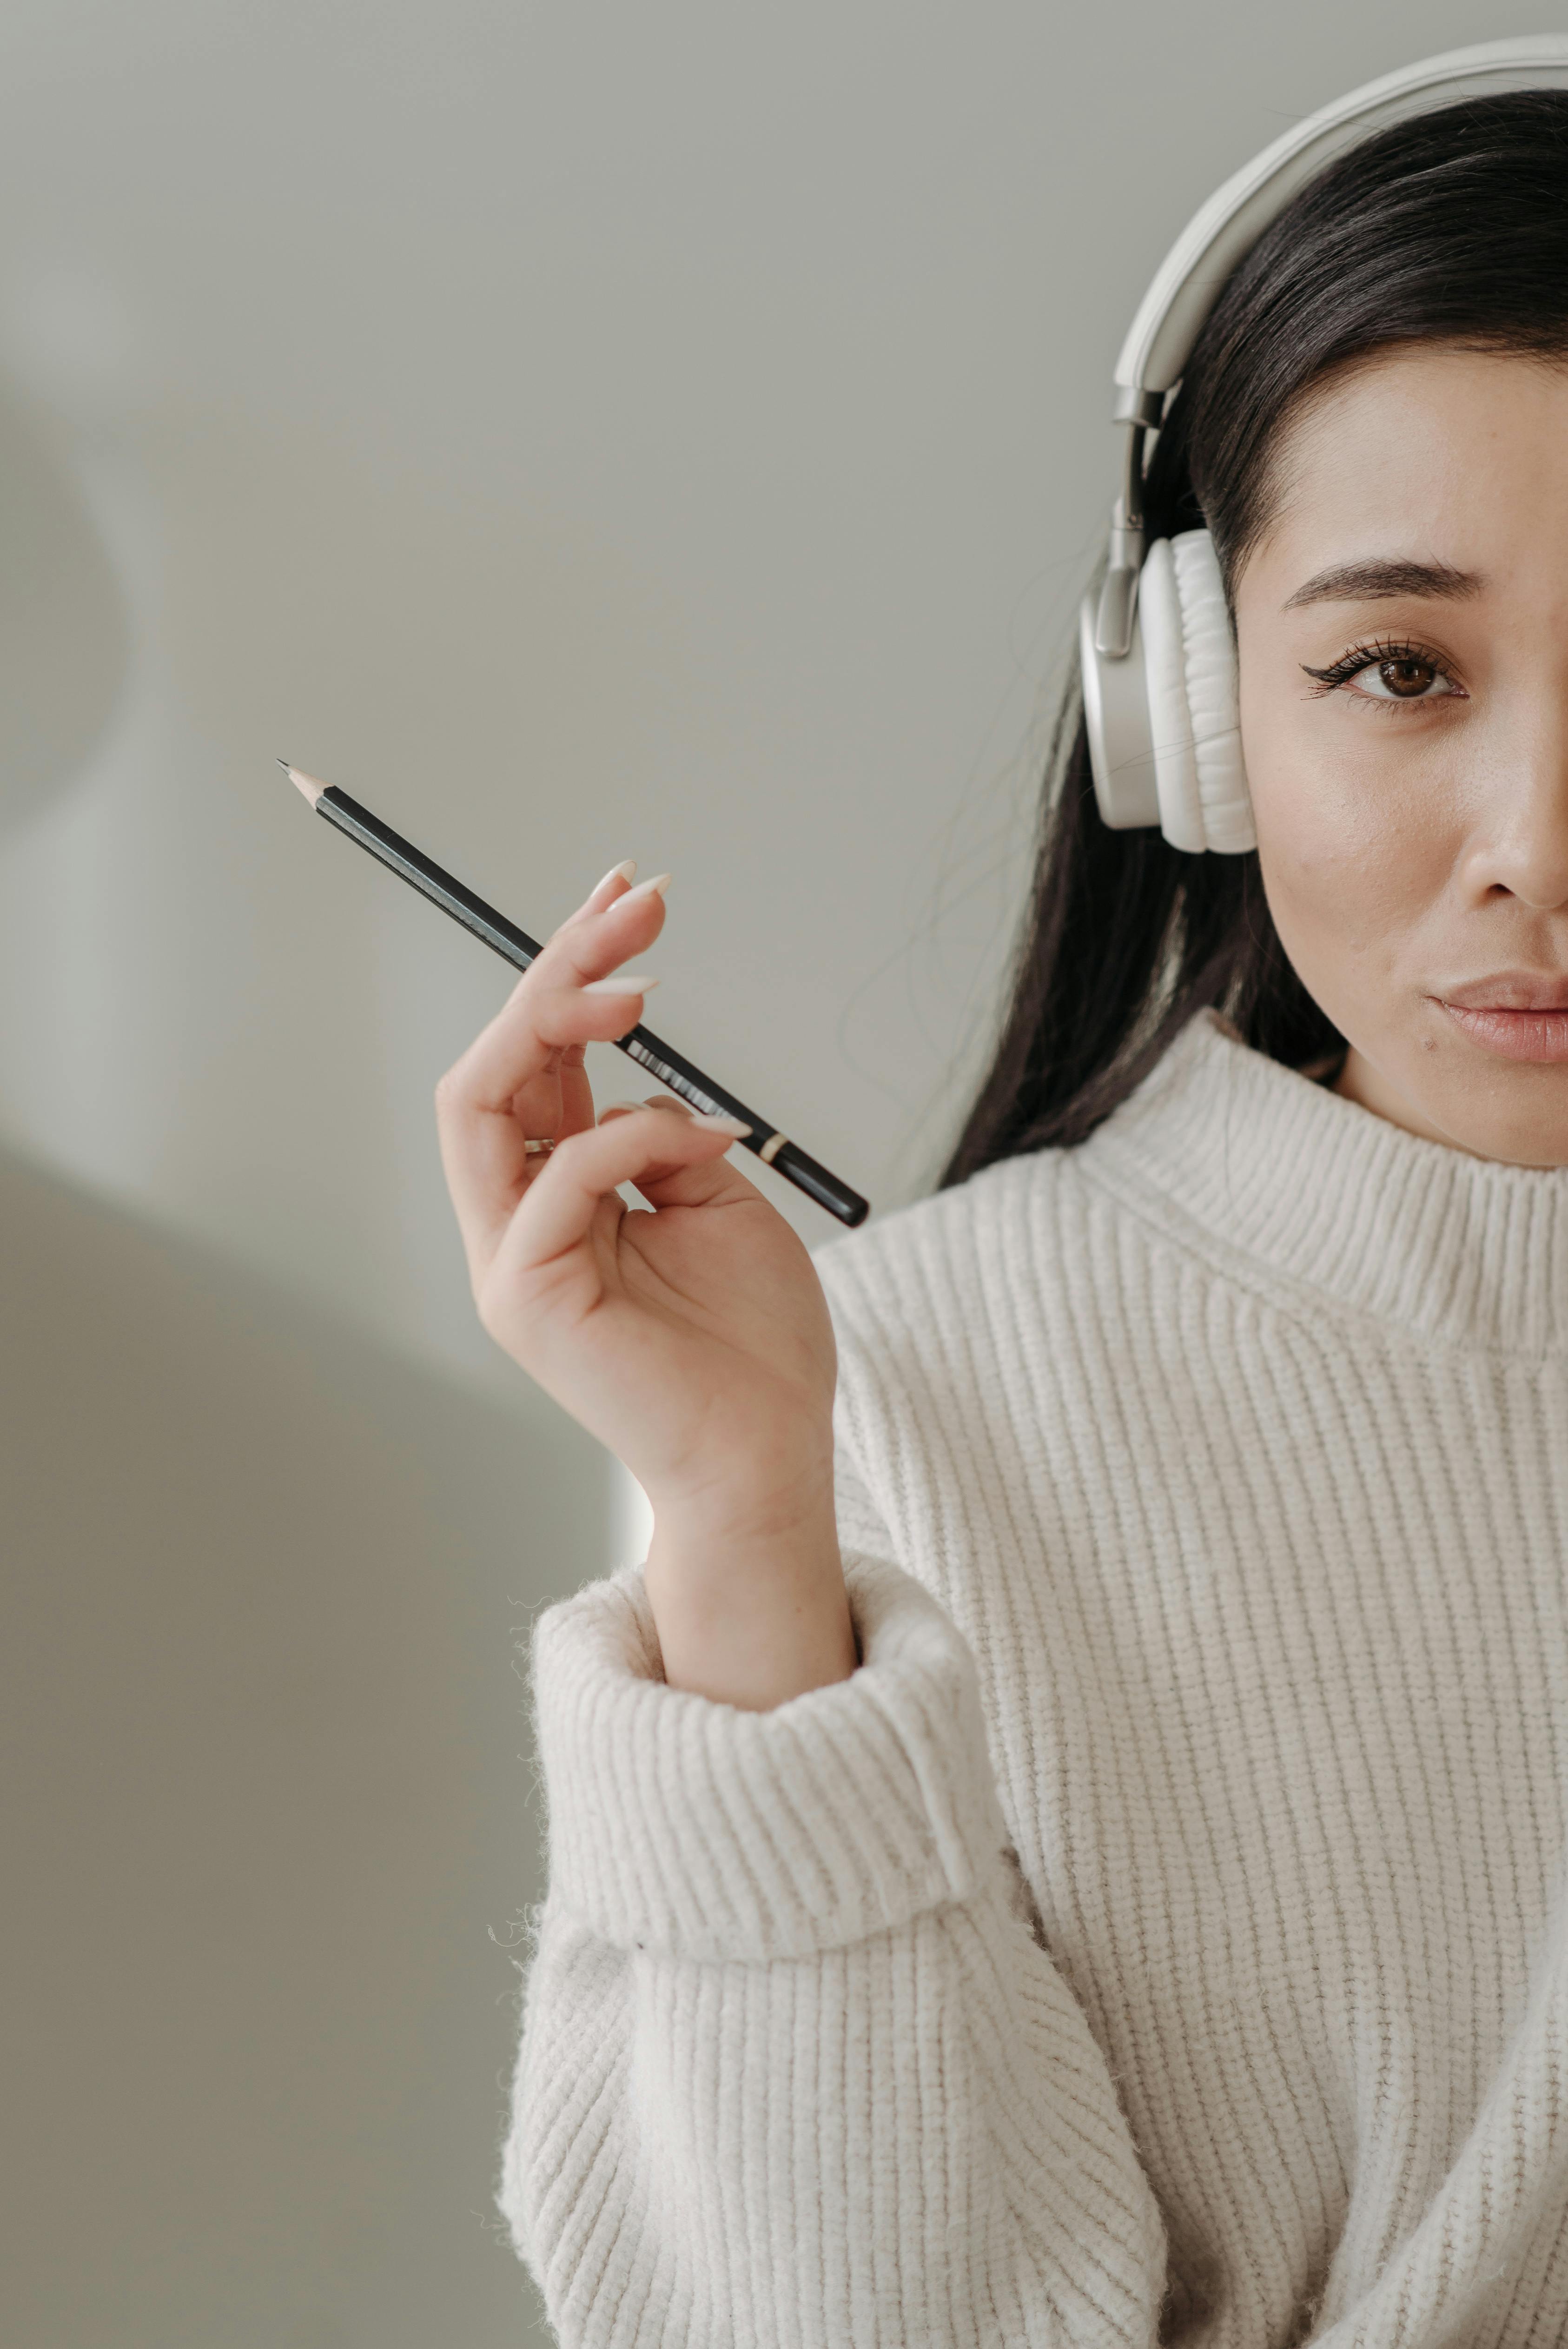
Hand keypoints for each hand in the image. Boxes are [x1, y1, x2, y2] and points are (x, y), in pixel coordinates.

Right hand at [434, 859, 854, 1705]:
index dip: (570, 972)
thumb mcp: (717, 1202)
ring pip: (476, 1104)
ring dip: (553, 1018)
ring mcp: (509, 1263)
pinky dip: (629, 1137)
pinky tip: (701, 1142)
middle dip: (555, 968)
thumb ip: (664, 1136)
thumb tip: (642, 1073)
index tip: (632, 899)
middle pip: (489, 1065)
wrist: (772, 1457)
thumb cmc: (753, 1345)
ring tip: (638, 985)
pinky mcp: (525, 1299)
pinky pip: (554, 1179)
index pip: (532, 1066)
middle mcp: (516, 1224)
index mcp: (559, 1198)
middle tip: (635, 906)